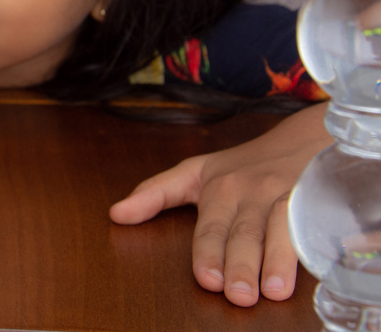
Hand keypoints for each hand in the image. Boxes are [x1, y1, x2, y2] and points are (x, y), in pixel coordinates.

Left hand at [108, 103, 331, 306]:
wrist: (301, 140)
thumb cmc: (242, 165)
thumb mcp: (193, 173)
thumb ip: (155, 193)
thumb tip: (116, 214)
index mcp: (220, 189)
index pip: (211, 227)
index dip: (209, 253)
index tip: (207, 279)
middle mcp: (253, 192)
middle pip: (245, 233)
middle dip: (242, 264)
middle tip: (239, 296)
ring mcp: (289, 196)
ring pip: (282, 228)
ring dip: (278, 260)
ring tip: (274, 291)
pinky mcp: (319, 201)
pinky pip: (318, 222)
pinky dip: (316, 242)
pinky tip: (316, 264)